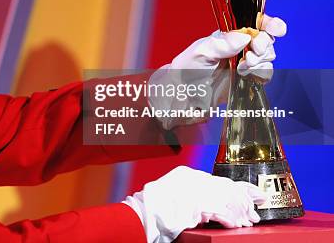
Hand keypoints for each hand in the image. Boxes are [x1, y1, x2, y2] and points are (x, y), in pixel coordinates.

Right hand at [122, 166, 266, 242]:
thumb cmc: (153, 211)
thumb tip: (212, 204)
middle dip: (244, 199)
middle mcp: (192, 178)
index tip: (252, 194)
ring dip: (240, 211)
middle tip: (256, 209)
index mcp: (186, 174)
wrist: (141, 216)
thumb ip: (192, 194)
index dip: (239, 188)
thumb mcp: (173, 195)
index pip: (219, 179)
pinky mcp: (196, 204)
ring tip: (249, 220)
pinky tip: (237, 225)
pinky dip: (231, 219)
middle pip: (227, 187)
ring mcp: (194, 190)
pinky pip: (221, 211)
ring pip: (227, 198)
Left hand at [148, 15, 286, 128]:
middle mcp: (241, 46)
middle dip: (264, 43)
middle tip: (254, 50)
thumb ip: (221, 44)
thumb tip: (244, 36)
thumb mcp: (200, 52)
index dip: (269, 23)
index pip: (255, 23)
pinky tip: (245, 75)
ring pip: (268, 56)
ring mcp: (246, 63)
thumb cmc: (188, 69)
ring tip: (244, 65)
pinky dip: (260, 74)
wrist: (185, 95)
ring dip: (261, 60)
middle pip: (267, 39)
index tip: (276, 28)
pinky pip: (265, 74)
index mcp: (230, 34)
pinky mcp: (249, 79)